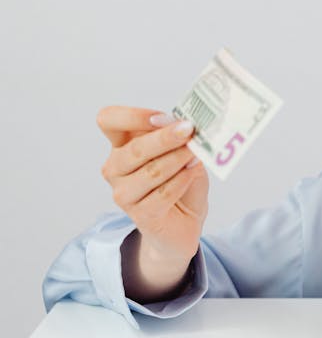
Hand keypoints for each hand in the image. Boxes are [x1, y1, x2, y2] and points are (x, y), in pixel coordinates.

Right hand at [97, 106, 209, 262]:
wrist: (185, 220)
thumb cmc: (182, 180)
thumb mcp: (183, 151)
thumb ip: (179, 138)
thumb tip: (180, 124)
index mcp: (122, 144)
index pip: (109, 120)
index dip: (132, 116)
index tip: (161, 118)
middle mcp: (116, 168)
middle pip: (134, 149)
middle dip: (164, 138)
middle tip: (189, 130)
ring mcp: (124, 194)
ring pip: (150, 172)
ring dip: (177, 159)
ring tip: (196, 153)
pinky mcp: (140, 215)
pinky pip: (163, 194)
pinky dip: (182, 180)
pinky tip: (193, 171)